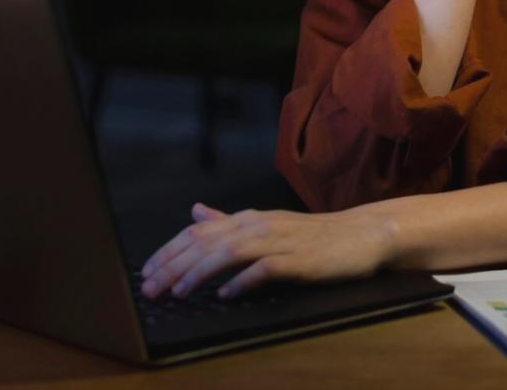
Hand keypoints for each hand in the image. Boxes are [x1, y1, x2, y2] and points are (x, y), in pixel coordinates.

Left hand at [139, 203, 396, 298]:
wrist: (360, 235)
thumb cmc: (312, 236)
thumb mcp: (266, 224)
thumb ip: (229, 220)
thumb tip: (195, 212)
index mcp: (248, 218)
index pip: (198, 231)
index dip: (169, 251)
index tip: (146, 272)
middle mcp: (259, 224)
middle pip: (207, 242)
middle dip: (173, 265)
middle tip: (151, 288)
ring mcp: (279, 241)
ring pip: (230, 252)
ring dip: (199, 273)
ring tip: (178, 292)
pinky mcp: (298, 260)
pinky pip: (265, 269)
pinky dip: (242, 281)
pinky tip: (225, 295)